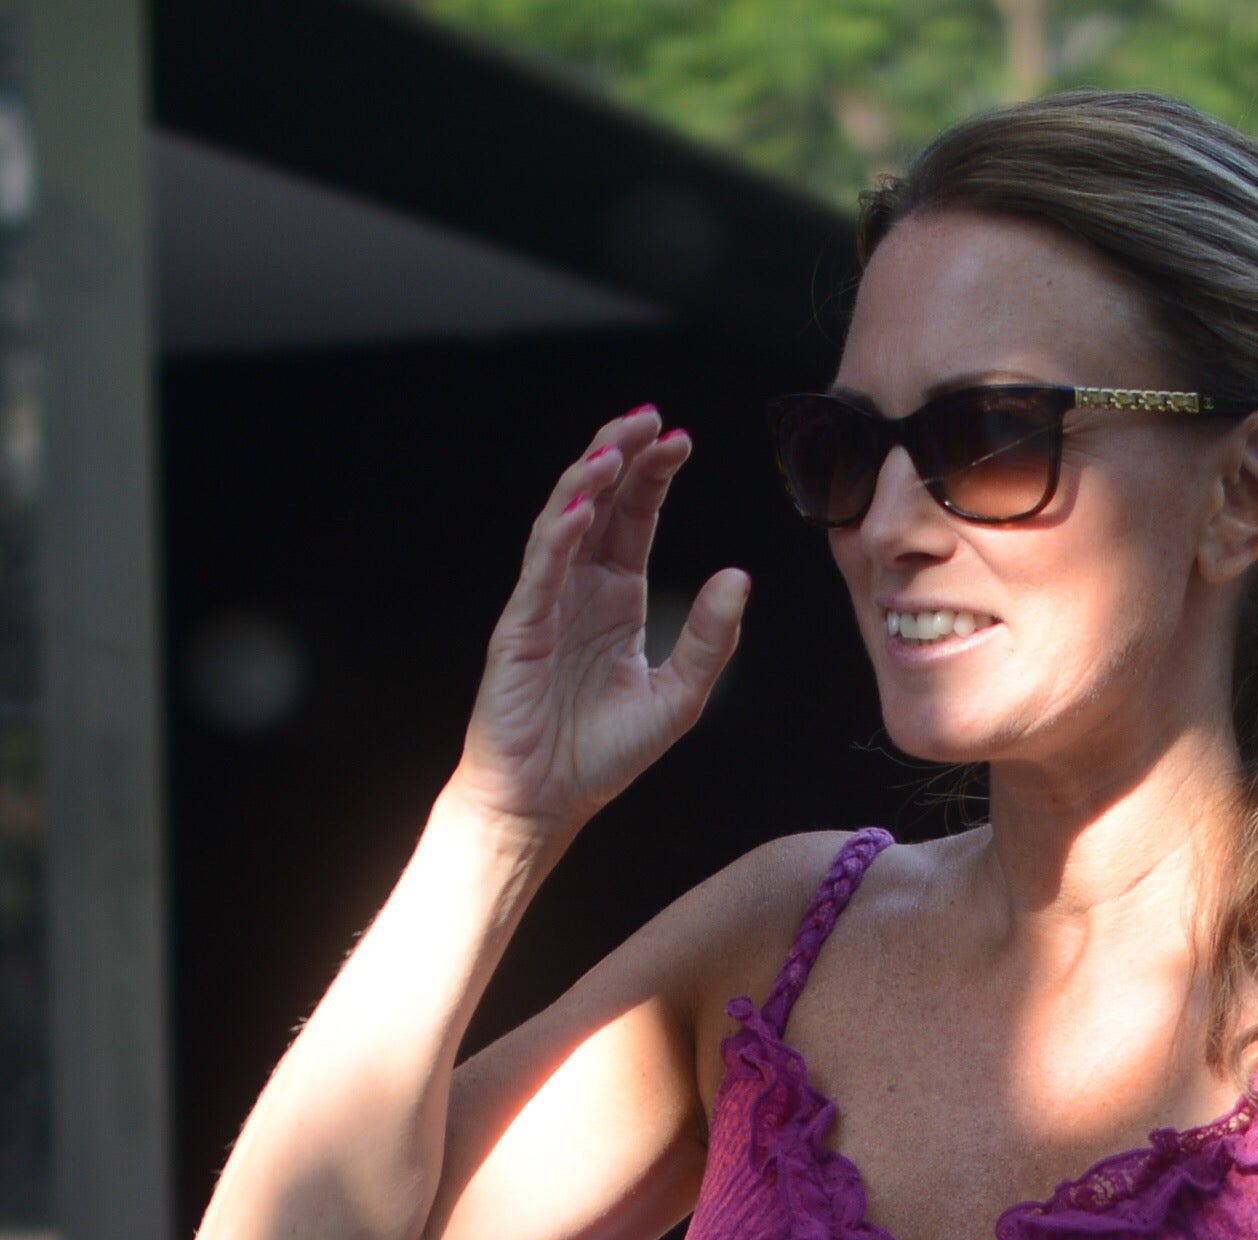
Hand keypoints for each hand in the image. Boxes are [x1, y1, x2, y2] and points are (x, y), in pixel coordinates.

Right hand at [455, 409, 750, 847]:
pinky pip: (540, 569)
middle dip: (620, 454)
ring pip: (563, 520)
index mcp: (616, 596)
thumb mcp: (678, 698)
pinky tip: (584, 505)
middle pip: (598, 501)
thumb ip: (711, 641)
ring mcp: (545, 602)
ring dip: (587, 478)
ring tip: (615, 445)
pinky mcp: (519, 628)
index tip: (680, 438)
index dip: (653, 475)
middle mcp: (579, 589)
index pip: (634, 517)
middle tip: (648, 418)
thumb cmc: (600, 755)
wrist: (545, 803)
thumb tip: (738, 577)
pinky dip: (559, 533)